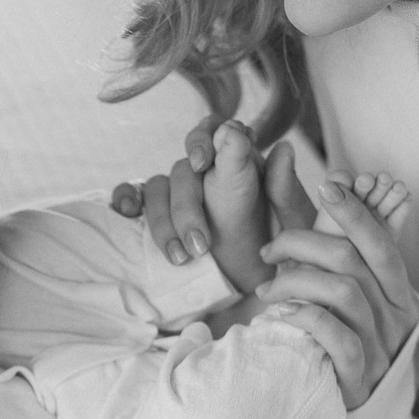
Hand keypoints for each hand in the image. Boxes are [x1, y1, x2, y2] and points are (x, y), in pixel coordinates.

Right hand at [112, 117, 319, 263]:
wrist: (260, 286)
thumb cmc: (279, 251)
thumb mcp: (293, 225)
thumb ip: (287, 190)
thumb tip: (283, 149)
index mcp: (241, 163)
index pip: (216, 132)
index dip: (204, 140)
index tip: (204, 163)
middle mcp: (206, 172)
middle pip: (183, 170)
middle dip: (187, 207)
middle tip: (200, 244)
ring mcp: (180, 193)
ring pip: (157, 190)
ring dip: (163, 223)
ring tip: (181, 259)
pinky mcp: (160, 215)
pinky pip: (135, 197)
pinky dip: (125, 198)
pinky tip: (126, 212)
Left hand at [255, 171, 418, 409]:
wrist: (343, 405)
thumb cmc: (335, 337)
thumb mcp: (340, 292)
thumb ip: (333, 248)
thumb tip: (328, 184)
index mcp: (398, 290)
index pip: (380, 242)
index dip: (355, 212)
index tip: (326, 186)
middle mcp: (396, 316)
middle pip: (353, 261)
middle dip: (303, 243)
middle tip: (269, 250)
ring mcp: (380, 347)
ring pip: (343, 293)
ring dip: (295, 281)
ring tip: (266, 290)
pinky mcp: (359, 377)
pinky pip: (338, 339)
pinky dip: (306, 319)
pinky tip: (282, 314)